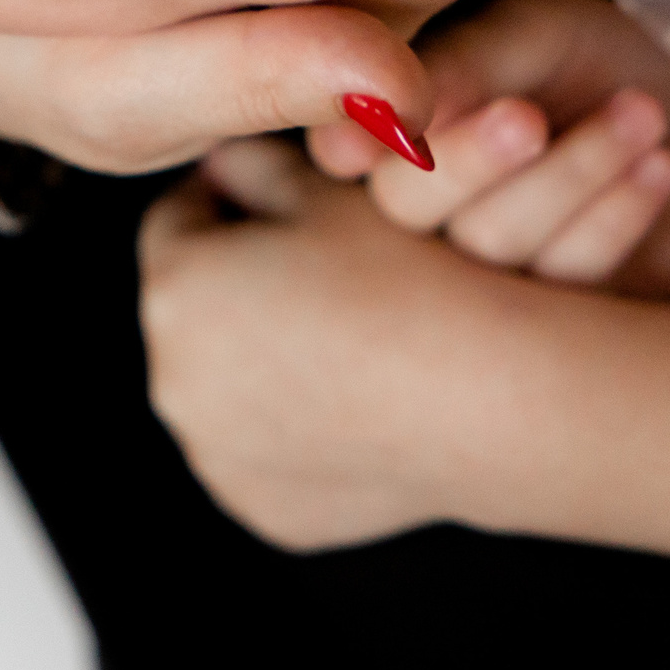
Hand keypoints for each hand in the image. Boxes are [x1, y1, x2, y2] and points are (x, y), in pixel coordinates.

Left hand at [138, 135, 571, 549]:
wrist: (495, 397)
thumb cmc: (414, 278)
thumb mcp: (332, 189)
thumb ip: (258, 164)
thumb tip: (224, 160)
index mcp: (175, 287)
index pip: (181, 220)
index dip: (232, 199)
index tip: (278, 197)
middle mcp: (174, 380)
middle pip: (196, 309)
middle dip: (241, 283)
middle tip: (316, 268)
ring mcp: (216, 456)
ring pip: (225, 388)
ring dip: (262, 361)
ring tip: (344, 335)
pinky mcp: (262, 509)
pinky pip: (262, 455)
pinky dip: (291, 431)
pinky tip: (356, 404)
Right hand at [307, 0, 669, 294]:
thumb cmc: (605, 62)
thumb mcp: (534, 37)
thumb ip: (461, 65)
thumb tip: (368, 114)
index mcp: (396, 133)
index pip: (349, 146)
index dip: (368, 137)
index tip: (405, 122)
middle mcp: (427, 213)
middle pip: (410, 210)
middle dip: (473, 161)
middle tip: (530, 118)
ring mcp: (489, 277)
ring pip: (496, 249)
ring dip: (571, 175)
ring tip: (642, 113)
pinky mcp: (562, 325)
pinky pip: (569, 287)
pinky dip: (615, 218)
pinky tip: (660, 166)